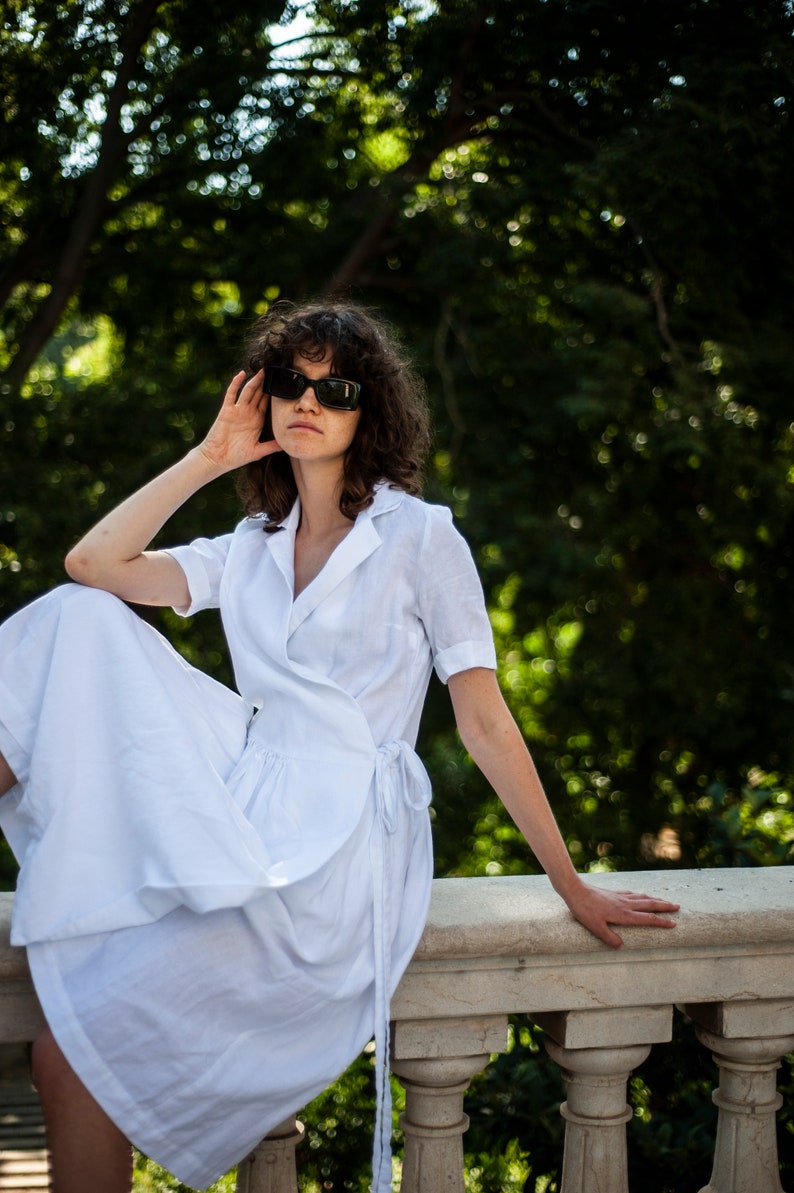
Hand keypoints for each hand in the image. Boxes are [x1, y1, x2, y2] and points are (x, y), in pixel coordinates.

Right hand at [198, 370, 281, 471]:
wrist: (218, 459)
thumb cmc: (237, 456)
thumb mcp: (258, 451)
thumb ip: (271, 446)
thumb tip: (287, 445)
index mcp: (257, 421)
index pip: (268, 403)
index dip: (275, 394)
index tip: (284, 384)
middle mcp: (248, 413)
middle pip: (260, 394)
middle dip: (267, 383)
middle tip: (276, 370)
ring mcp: (237, 410)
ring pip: (248, 391)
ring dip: (255, 380)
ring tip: (264, 370)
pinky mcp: (227, 410)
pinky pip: (231, 394)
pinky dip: (235, 383)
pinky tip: (241, 374)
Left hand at [564, 881, 679, 949]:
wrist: (575, 890)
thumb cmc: (584, 910)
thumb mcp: (595, 928)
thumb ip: (609, 938)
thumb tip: (621, 947)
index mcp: (623, 914)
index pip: (647, 918)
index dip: (661, 922)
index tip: (674, 923)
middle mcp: (625, 904)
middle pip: (649, 904)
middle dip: (664, 906)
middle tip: (677, 907)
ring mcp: (620, 897)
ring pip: (642, 897)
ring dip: (655, 899)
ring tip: (665, 901)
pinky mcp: (614, 893)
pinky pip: (633, 894)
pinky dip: (642, 895)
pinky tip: (642, 895)